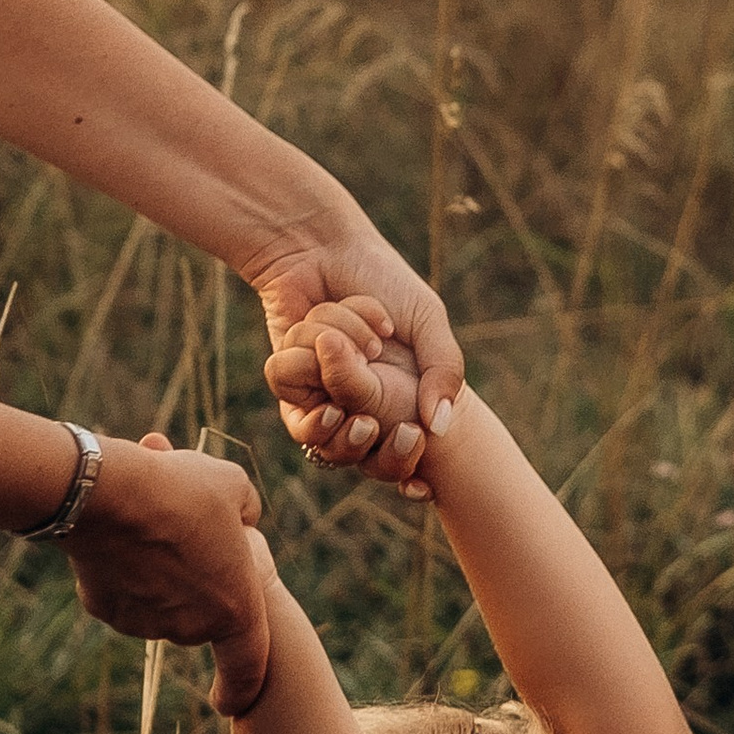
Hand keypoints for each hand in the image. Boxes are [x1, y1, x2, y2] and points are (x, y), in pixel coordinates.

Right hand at [63, 434, 273, 713]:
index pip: (248, 666)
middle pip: (201, 613)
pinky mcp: (107, 610)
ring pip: (161, 600)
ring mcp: (145, 623)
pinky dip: (126, 567)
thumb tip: (237, 524)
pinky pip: (124, 591)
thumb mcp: (234, 488)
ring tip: (154, 517)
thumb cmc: (180, 489)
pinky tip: (120, 527)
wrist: (105, 494)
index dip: (241, 687)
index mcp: (234, 608)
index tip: (229, 704)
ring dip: (163, 569)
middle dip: (199, 579)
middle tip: (191, 530)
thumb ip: (244, 513)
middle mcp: (190, 627)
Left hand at [260, 297, 440, 500]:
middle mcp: (359, 404)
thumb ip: (445, 372)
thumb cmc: (382, 280)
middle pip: (361, 459)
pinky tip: (330, 339)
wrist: (323, 247)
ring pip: (328, 432)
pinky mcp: (288, 383)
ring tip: (365, 350)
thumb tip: (440, 427)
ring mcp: (322, 396)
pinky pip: (295, 406)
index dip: (409, 474)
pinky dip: (314, 367)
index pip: (403, 456)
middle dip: (371, 441)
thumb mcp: (428, 322)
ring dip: (346, 379)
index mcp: (397, 396)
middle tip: (387, 422)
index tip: (420, 486)